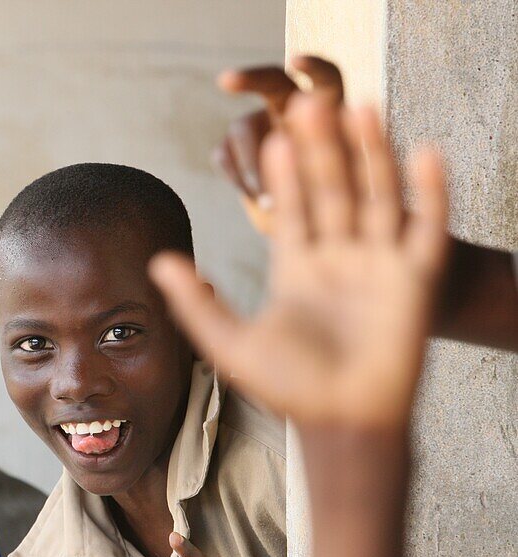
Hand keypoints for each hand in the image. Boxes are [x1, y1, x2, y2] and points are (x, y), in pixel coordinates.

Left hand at [151, 98, 448, 431]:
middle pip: (334, 192)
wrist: (341, 423)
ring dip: (372, 154)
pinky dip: (428, 191)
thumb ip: (194, 302)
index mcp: (298, 270)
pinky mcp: (415, 281)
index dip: (285, 175)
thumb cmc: (288, 390)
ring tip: (360, 109)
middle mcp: (339, 261)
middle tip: (309, 105)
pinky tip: (422, 152)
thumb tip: (155, 262)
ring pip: (377, 197)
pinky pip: (426, 227)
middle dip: (323, 151)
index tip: (272, 138)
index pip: (294, 209)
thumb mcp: (230, 342)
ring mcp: (378, 267)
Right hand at [214, 56, 342, 233]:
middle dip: (248, 78)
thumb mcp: (351, 189)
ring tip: (268, 202)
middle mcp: (292, 110)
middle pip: (270, 81)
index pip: (324, 77)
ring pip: (242, 128)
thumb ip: (333, 163)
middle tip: (225, 81)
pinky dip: (240, 179)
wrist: (314, 230)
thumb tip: (302, 144)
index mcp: (330, 108)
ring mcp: (258, 129)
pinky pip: (224, 156)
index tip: (296, 61)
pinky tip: (260, 202)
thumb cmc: (346, 207)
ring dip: (252, 164)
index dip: (312, 66)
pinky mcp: (232, 151)